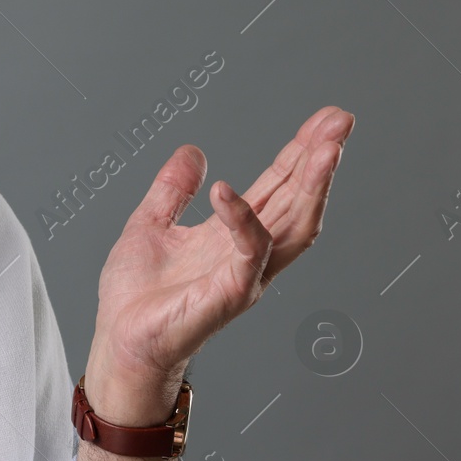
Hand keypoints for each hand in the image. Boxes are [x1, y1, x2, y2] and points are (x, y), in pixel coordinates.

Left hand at [83, 105, 355, 422]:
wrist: (120, 341)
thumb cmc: (137, 296)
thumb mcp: (150, 224)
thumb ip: (173, 190)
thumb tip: (193, 151)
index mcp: (232, 234)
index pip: (277, 186)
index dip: (300, 153)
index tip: (326, 119)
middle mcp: (249, 253)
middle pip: (296, 200)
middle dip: (319, 159)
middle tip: (340, 121)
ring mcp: (244, 275)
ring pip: (291, 225)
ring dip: (310, 185)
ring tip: (324, 147)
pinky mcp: (228, 295)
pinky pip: (246, 253)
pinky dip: (242, 220)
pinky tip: (229, 190)